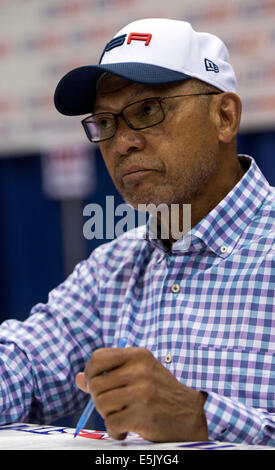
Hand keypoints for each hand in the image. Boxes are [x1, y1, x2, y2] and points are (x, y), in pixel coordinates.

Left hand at [75, 347, 207, 441]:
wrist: (189, 414)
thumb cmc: (160, 392)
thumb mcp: (139, 374)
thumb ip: (109, 374)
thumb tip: (79, 378)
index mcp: (138, 355)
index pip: (98, 357)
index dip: (90, 372)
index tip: (95, 383)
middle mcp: (139, 370)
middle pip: (96, 384)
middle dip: (100, 399)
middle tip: (115, 405)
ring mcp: (141, 391)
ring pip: (101, 404)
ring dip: (108, 415)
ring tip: (122, 415)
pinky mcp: (142, 413)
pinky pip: (111, 423)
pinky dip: (115, 430)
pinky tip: (127, 428)